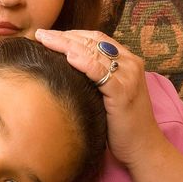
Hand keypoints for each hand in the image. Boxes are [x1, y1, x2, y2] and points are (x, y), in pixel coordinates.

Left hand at [35, 29, 165, 167]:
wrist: (142, 147)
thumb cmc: (122, 123)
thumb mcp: (109, 93)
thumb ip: (96, 76)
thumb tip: (66, 66)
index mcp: (128, 60)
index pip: (96, 38)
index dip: (71, 34)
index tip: (48, 34)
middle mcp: (130, 63)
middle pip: (92, 41)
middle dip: (63, 36)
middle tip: (40, 34)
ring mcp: (128, 76)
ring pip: (93, 52)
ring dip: (65, 44)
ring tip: (44, 40)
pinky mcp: (123, 92)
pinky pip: (99, 72)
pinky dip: (83, 62)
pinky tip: (67, 57)